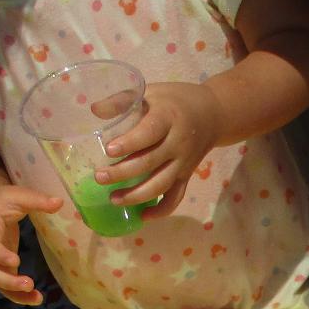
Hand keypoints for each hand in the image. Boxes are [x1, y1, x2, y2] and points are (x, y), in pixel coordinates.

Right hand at [0, 184, 61, 305]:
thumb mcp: (17, 195)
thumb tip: (59, 202)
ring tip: (37, 298)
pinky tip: (36, 298)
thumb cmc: (0, 200)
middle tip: (29, 284)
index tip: (16, 261)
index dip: (0, 255)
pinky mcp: (1, 267)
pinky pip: (5, 286)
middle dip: (9, 281)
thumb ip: (36, 200)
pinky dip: (19, 295)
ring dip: (15, 294)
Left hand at [98, 82, 225, 219]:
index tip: (108, 150)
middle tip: (99, 178)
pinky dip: (161, 210)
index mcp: (168, 118)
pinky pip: (176, 197)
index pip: (149, 132)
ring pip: (161, 185)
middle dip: (123, 173)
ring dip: (137, 196)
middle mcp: (178, 143)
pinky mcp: (187, 176)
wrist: (213, 114)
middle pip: (150, 163)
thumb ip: (123, 100)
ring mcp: (183, 163)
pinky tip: (142, 216)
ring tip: (113, 199)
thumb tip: (95, 110)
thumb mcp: (152, 92)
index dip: (130, 143)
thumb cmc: (175, 101)